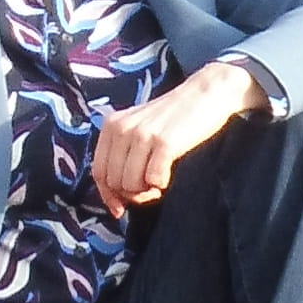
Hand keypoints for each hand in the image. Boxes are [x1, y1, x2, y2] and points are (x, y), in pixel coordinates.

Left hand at [89, 61, 264, 214]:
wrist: (204, 93)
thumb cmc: (173, 116)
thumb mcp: (138, 126)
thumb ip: (123, 152)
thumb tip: (115, 197)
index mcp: (112, 125)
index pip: (98, 171)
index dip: (107, 195)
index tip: (119, 209)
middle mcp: (123, 128)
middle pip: (114, 182)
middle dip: (131, 195)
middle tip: (149, 190)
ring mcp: (143, 135)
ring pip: (131, 185)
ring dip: (146, 191)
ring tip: (159, 179)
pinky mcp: (165, 142)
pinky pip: (153, 180)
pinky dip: (161, 184)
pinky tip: (168, 175)